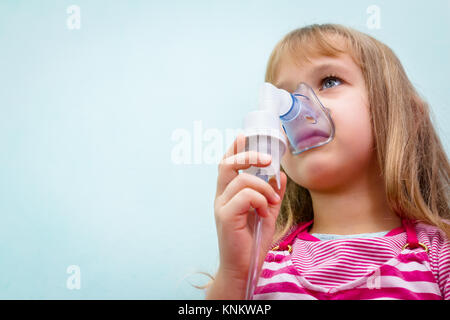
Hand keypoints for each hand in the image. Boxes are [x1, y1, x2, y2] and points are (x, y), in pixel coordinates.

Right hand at [213, 133, 286, 292]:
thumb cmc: (252, 240)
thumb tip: (280, 175)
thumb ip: (272, 193)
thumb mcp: (267, 212)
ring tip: (272, 200)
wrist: (244, 267)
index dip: (234, 148)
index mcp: (228, 193)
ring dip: (263, 187)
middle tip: (268, 159)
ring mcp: (221, 206)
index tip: (244, 135)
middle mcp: (221, 196)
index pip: (227, 164)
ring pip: (242, 179)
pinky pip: (245, 196)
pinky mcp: (226, 216)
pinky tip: (264, 211)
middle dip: (248, 155)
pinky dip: (260, 199)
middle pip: (227, 164)